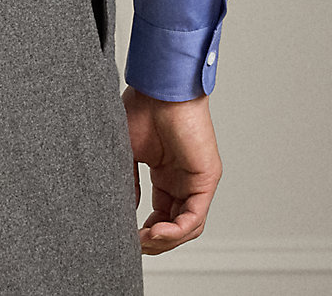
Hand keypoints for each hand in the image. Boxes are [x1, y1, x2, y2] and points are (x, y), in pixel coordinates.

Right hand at [121, 85, 222, 254]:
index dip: (145, 232)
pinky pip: (196, 215)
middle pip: (175, 226)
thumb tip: (125, 212)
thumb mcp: (126, 152)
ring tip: (145, 240)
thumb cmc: (142, 108)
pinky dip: (178, 229)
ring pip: (187, 226)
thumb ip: (127, 183)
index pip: (161, 215)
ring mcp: (196, 180)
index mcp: (165, 174)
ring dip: (166, 240)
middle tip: (135, 244)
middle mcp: (182, 180)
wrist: (157, 88)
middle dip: (156, 242)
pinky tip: (158, 231)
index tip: (127, 237)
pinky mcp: (206, 178)